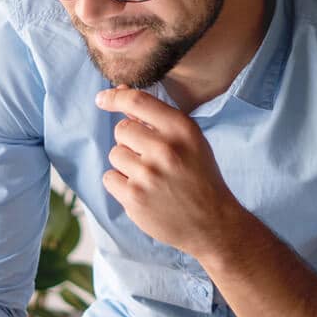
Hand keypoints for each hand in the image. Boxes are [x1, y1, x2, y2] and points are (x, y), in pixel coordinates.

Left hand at [96, 87, 243, 261]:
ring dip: (127, 165)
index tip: (102, 99)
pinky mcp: (134, 198)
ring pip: (115, 154)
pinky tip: (143, 192)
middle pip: (122, 130)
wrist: (213, 224)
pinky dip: (121, 185)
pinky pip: (109, 178)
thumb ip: (156, 119)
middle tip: (151, 159)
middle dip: (130, 142)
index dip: (115, 97)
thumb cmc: (199, 177)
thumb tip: (119, 93)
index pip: (138, 101)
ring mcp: (148, 174)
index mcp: (181, 129)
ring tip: (151, 178)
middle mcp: (165, 148)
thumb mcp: (190, 141)